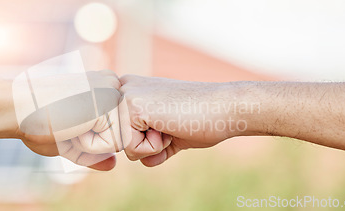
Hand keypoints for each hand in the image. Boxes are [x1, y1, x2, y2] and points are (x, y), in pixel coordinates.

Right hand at [15, 70, 122, 170]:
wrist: (17, 106)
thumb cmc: (36, 121)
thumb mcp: (70, 140)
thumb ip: (93, 152)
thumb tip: (113, 165)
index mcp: (104, 85)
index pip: (114, 128)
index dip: (89, 137)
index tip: (66, 119)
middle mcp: (112, 83)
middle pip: (120, 135)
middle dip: (92, 141)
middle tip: (66, 122)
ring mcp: (114, 93)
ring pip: (118, 141)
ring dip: (90, 143)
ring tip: (69, 123)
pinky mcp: (110, 106)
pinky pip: (112, 145)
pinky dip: (89, 145)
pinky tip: (71, 125)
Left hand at [119, 75, 244, 166]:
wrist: (225, 107)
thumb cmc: (202, 119)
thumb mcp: (172, 133)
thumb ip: (155, 145)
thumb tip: (145, 161)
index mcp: (130, 90)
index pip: (120, 135)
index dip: (147, 141)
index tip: (171, 122)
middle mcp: (123, 88)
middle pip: (118, 141)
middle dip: (146, 145)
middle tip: (173, 124)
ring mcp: (125, 95)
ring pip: (122, 146)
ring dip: (151, 146)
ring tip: (172, 123)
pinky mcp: (131, 105)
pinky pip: (131, 148)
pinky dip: (154, 148)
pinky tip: (170, 126)